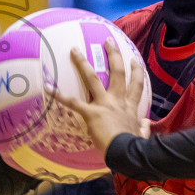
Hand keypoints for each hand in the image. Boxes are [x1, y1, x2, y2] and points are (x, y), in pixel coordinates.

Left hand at [53, 40, 149, 155]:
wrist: (126, 153)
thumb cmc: (134, 147)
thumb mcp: (142, 135)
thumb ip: (143, 128)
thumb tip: (146, 124)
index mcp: (130, 107)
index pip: (136, 85)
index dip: (136, 71)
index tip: (134, 59)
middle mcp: (118, 100)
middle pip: (117, 72)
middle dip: (113, 55)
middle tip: (108, 41)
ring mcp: (104, 105)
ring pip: (92, 78)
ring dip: (83, 63)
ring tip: (74, 50)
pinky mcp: (91, 113)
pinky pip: (73, 103)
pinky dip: (59, 95)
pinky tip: (48, 87)